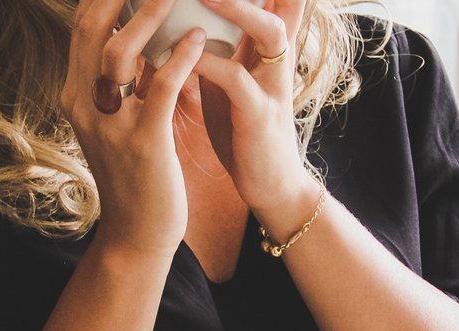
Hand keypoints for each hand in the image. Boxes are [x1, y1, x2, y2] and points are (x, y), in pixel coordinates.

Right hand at [60, 0, 206, 255]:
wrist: (138, 233)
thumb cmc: (137, 174)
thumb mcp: (121, 121)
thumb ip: (125, 81)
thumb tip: (141, 35)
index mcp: (76, 95)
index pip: (82, 26)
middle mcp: (84, 105)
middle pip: (91, 28)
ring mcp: (110, 125)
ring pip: (120, 53)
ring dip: (149, 14)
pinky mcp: (143, 143)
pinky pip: (160, 88)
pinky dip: (179, 57)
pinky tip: (199, 37)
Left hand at [192, 0, 316, 214]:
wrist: (268, 185)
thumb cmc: (242, 128)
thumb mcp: (229, 74)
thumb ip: (216, 39)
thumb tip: (182, 14)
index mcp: (267, 44)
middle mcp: (277, 56)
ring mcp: (272, 84)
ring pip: (266, 30)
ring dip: (234, 7)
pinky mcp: (259, 116)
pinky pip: (237, 81)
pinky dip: (208, 64)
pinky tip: (180, 55)